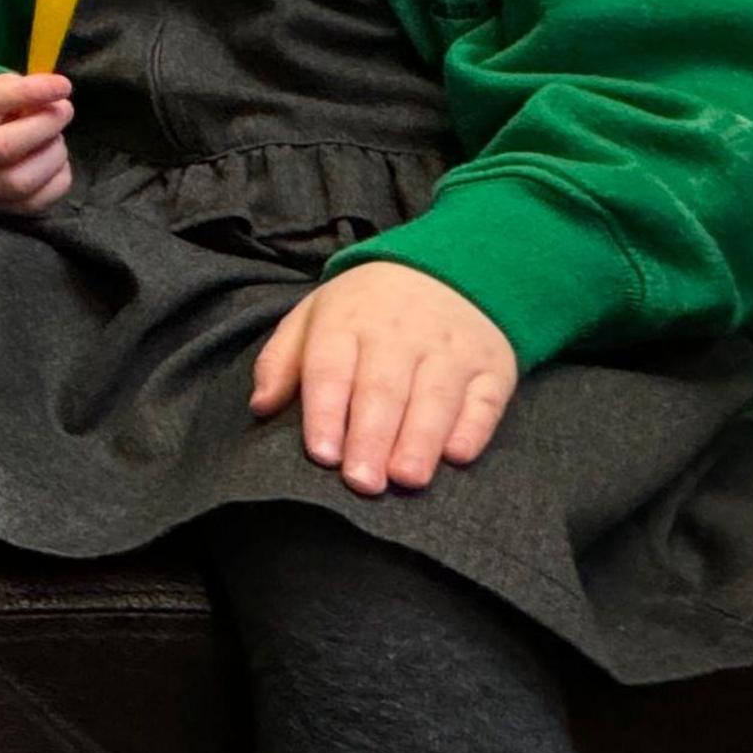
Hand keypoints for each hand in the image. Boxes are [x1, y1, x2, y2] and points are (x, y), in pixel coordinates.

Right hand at [0, 72, 73, 212]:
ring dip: (53, 154)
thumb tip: (56, 98)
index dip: (28, 92)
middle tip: (64, 111)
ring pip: (21, 180)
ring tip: (55, 138)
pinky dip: (58, 177)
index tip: (63, 85)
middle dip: (45, 126)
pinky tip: (54, 161)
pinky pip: (38, 201)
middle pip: (2, 147)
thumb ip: (20, 89)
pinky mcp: (1, 209)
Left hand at [251, 261, 517, 495]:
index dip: (326, 413)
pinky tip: (457, 455)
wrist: (445, 269)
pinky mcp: (492, 365)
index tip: (323, 455)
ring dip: (420, 440)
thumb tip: (261, 407)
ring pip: (436, 397)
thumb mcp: (313, 316)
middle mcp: (401, 333)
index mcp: (347, 321)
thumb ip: (281, 361)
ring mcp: (451, 348)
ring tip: (406, 478)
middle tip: (363, 482)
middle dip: (372, 438)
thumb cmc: (364, 310)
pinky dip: (473, 427)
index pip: (331, 369)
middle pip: (384, 389)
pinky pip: (485, 398)